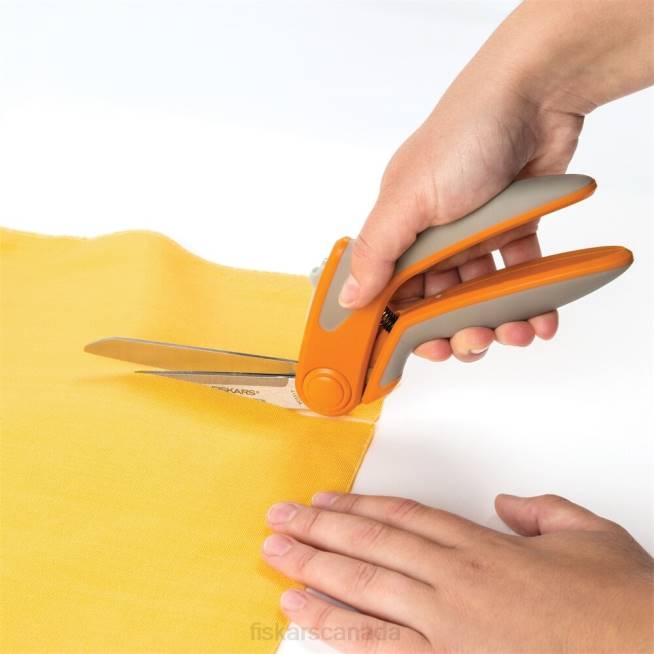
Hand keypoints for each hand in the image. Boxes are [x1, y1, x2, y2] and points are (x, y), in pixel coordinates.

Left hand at [262, 493, 653, 652]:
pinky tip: (304, 615)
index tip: (322, 500)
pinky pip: (379, 647)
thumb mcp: (589, 535)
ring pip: (364, 589)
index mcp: (482, 547)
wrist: (644, 652)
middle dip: (317, 531)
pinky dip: (336, 629)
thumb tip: (508, 505)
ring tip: (276, 557)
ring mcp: (447, 628)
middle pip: (370, 546)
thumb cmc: (622, 605)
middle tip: (277, 520)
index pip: (401, 517)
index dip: (356, 506)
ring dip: (313, 571)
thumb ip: (540, 511)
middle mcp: (455, 582)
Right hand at [338, 0, 653, 363]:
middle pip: (439, 300)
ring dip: (496, 319)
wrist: (533, 96)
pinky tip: (539, 316)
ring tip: (514, 330)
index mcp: (401, 229)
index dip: (406, 325)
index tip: (424, 349)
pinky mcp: (513, 228)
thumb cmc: (462, 137)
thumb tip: (349, 296)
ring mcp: (475, 233)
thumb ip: (377, 252)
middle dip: (455, 329)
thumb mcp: (407, 198)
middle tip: (471, 340)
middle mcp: (434, 235)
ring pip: (481, 293)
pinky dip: (530, 298)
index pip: (393, 290)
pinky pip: (519, 274)